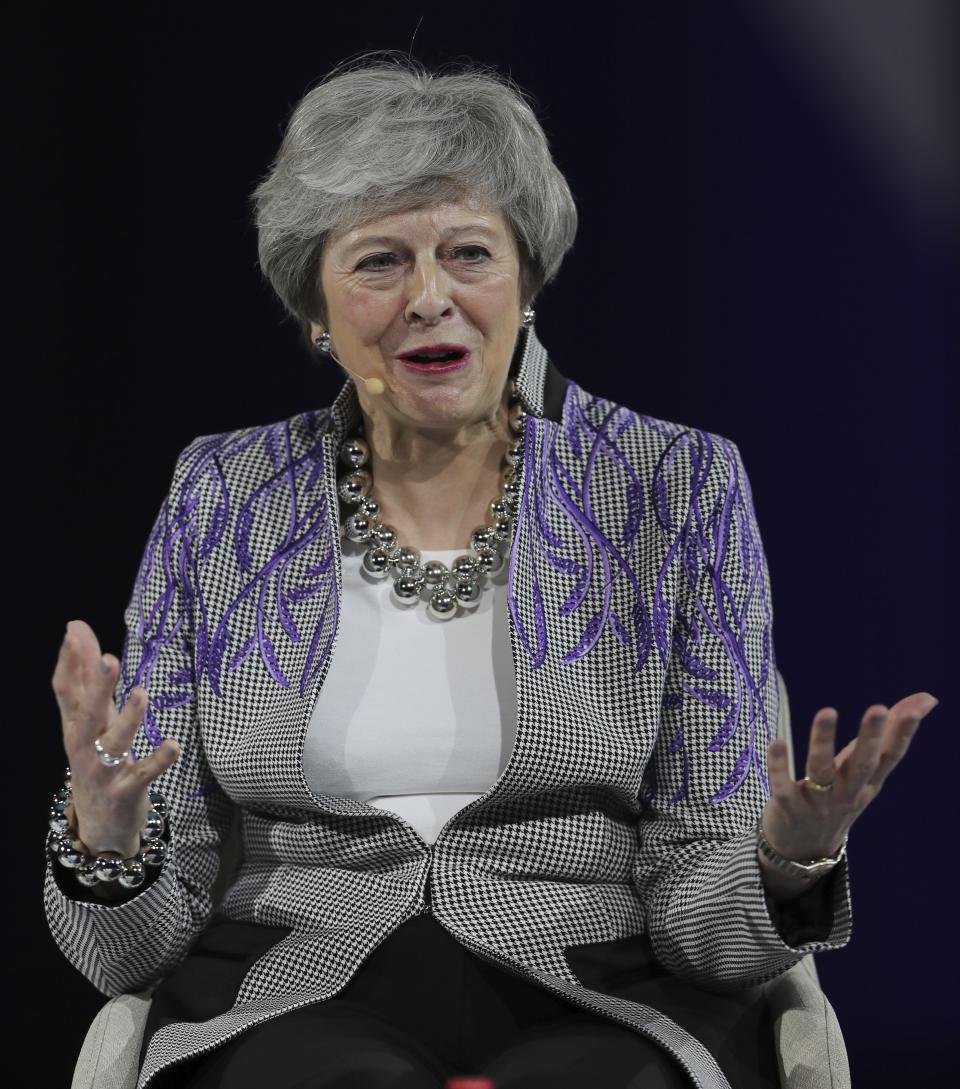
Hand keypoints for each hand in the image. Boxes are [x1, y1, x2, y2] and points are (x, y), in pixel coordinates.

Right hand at [51, 619, 180, 857]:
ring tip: (141, 693)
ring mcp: (104, 771)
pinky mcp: (127, 791)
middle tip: (110, 658)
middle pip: (87, 713)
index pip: (65, 691)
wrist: (100, 827)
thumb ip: (85, 678)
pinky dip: (158, 760)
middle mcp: (84, 747)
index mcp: (75, 727)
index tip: (75, 630)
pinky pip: (144, 775)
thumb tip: (76, 628)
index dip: (70, 662)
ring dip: (128, 719)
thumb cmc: (96, 761)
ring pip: (113, 743)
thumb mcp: (89, 722)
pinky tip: (173, 745)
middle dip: (97, 686)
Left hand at [762, 691, 939, 863]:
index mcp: (868, 782)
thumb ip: (888, 734)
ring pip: (822, 770)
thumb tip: (927, 698)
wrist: (804, 850)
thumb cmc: (838, 795)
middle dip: (871, 737)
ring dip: (823, 742)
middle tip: (879, 708)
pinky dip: (779, 766)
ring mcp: (818, 802)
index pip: (891, 757)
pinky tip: (776, 743)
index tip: (916, 710)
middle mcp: (847, 792)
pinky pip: (783, 786)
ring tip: (827, 711)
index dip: (903, 733)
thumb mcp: (865, 769)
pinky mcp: (789, 807)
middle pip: (863, 764)